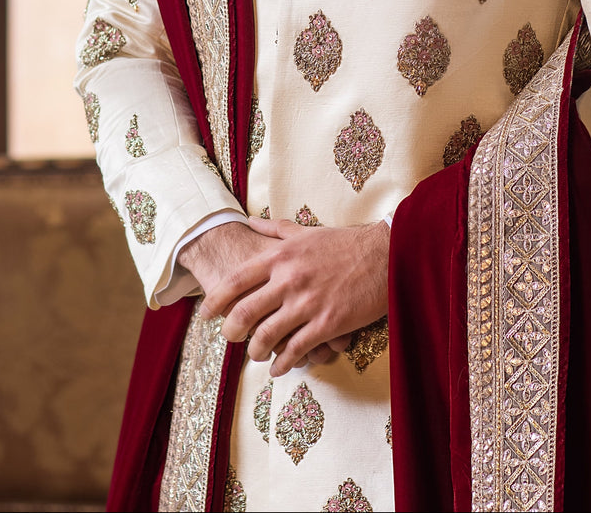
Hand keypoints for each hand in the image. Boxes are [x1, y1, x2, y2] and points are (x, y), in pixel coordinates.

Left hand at [196, 217, 388, 376]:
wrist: (385, 255)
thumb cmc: (345, 243)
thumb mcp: (307, 231)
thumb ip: (276, 229)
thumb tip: (250, 222)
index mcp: (281, 256)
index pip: (236, 280)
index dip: (215, 300)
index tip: (205, 313)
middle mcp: (289, 279)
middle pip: (244, 312)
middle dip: (231, 331)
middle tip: (229, 338)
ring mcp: (307, 303)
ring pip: (266, 336)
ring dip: (255, 351)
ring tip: (255, 354)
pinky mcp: (327, 324)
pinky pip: (295, 350)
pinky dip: (283, 364)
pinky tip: (279, 368)